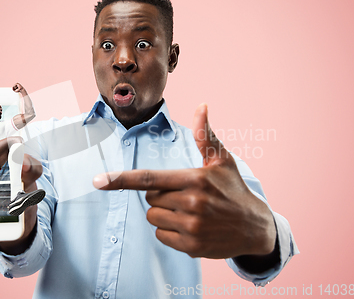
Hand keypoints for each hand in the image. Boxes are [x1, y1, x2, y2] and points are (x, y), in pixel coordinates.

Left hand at [93, 104, 275, 259]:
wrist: (255, 227)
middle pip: (150, 198)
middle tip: (185, 195)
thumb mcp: (222, 161)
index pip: (149, 178)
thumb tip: (201, 105)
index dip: (120, 179)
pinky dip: (169, 232)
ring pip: (154, 218)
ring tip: (189, 212)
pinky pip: (161, 236)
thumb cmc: (234, 189)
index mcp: (195, 179)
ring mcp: (192, 227)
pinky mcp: (192, 246)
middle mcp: (192, 203)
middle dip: (161, 195)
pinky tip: (190, 227)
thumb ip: (205, 135)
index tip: (98, 181)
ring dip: (164, 214)